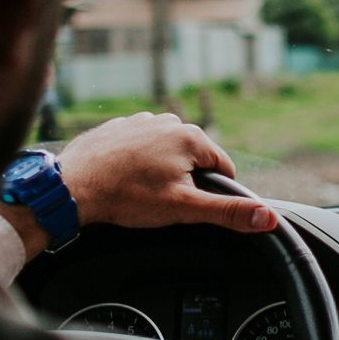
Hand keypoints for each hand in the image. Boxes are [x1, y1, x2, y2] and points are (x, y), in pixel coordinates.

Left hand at [60, 112, 277, 234]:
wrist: (71, 186)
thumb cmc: (126, 196)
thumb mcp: (184, 209)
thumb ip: (227, 212)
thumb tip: (267, 218)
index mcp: (191, 137)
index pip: (223, 169)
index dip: (212, 193)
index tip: (190, 207)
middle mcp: (168, 121)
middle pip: (193, 160)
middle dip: (184, 182)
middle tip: (160, 202)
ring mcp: (140, 121)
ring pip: (165, 154)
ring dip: (160, 172)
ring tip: (139, 192)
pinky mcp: (118, 128)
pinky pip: (139, 148)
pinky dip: (136, 164)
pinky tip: (123, 180)